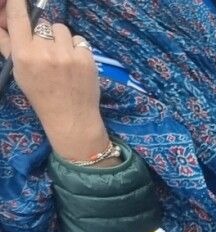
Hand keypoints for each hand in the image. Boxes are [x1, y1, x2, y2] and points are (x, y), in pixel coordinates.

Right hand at [0, 8, 111, 163]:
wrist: (70, 116)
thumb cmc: (41, 93)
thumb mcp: (18, 71)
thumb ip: (8, 45)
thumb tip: (0, 23)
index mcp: (24, 55)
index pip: (18, 18)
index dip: (17, 3)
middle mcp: (45, 51)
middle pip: (42, 24)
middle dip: (42, 33)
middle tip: (45, 51)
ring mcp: (67, 54)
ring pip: (61, 28)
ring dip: (60, 38)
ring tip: (60, 57)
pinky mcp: (87, 58)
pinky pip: (78, 38)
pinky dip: (75, 47)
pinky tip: (73, 62)